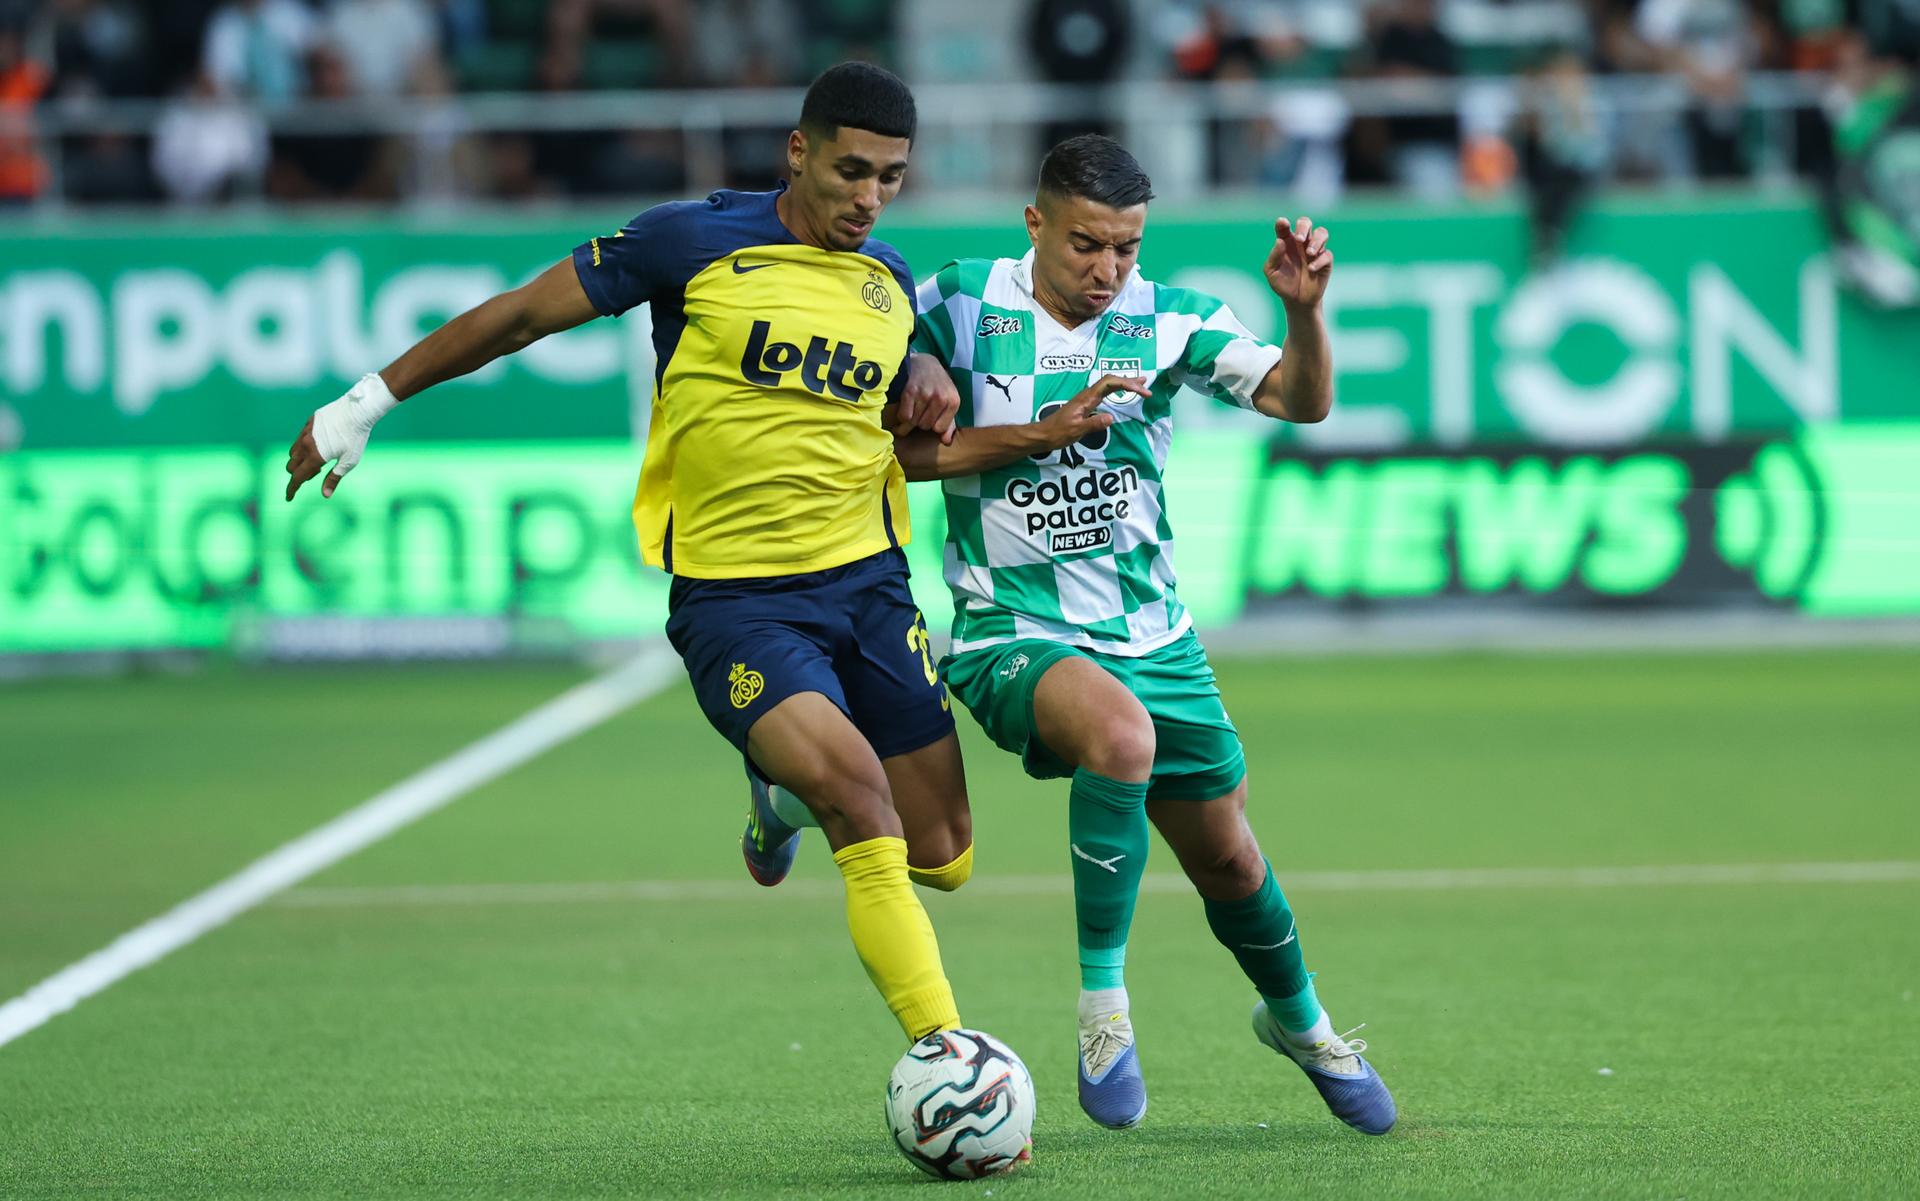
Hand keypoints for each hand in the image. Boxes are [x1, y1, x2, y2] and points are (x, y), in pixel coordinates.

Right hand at [284, 372, 398, 499]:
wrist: (357, 410)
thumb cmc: (356, 438)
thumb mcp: (349, 461)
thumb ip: (334, 478)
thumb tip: (325, 495)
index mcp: (315, 456)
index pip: (297, 477)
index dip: (292, 489)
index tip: (289, 498)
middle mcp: (306, 444)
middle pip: (292, 465)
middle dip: (299, 473)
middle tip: (317, 472)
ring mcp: (306, 432)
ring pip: (293, 451)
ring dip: (300, 460)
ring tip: (320, 459)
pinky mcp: (309, 422)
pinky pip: (300, 438)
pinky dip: (304, 447)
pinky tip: (320, 445)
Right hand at [892, 352, 960, 444]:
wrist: (924, 363)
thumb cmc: (938, 385)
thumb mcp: (949, 401)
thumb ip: (949, 423)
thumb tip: (946, 442)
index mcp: (953, 401)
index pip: (939, 429)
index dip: (932, 425)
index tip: (930, 416)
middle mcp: (940, 397)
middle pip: (925, 426)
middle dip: (920, 421)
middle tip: (920, 410)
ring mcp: (925, 394)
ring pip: (914, 422)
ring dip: (911, 419)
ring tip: (913, 407)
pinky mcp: (910, 391)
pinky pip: (904, 416)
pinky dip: (902, 415)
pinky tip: (906, 406)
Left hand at [1034, 374, 1145, 450]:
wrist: (1044, 434)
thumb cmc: (1058, 433)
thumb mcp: (1077, 431)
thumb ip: (1094, 424)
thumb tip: (1112, 418)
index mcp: (1087, 398)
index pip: (1111, 383)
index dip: (1128, 384)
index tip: (1142, 393)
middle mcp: (1088, 395)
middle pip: (1111, 380)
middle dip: (1129, 381)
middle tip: (1146, 384)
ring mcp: (1087, 398)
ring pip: (1108, 385)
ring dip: (1124, 383)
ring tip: (1139, 383)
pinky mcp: (1086, 404)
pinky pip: (1104, 392)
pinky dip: (1117, 390)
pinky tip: (1121, 393)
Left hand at [1264, 216, 1333, 310]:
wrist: (1296, 301)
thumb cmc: (1282, 283)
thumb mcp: (1272, 272)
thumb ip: (1274, 256)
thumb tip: (1280, 241)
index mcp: (1286, 242)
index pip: (1284, 227)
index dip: (1283, 223)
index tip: (1282, 223)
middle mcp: (1301, 243)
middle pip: (1305, 223)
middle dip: (1303, 227)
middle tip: (1299, 239)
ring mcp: (1314, 251)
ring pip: (1322, 233)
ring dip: (1316, 240)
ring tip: (1309, 253)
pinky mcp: (1325, 262)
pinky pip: (1327, 255)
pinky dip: (1319, 261)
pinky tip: (1311, 269)